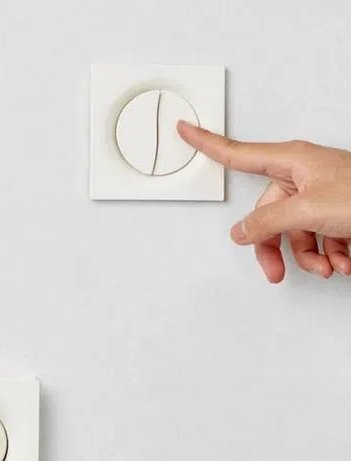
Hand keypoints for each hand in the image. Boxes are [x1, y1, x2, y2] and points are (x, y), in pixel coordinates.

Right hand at [177, 121, 350, 282]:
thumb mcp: (307, 211)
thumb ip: (267, 223)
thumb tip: (243, 232)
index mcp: (292, 162)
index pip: (237, 153)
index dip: (207, 143)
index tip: (185, 129)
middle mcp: (304, 175)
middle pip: (268, 213)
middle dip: (276, 247)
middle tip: (276, 271)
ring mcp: (322, 193)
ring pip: (293, 231)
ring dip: (308, 256)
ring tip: (327, 265)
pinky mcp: (339, 211)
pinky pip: (318, 237)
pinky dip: (329, 254)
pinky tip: (343, 260)